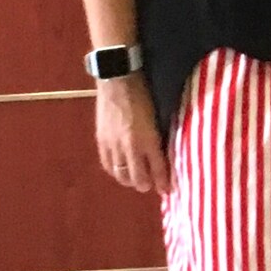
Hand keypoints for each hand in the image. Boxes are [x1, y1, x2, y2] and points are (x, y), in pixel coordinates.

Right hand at [95, 72, 172, 194]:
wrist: (118, 80)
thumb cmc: (144, 94)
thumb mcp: (158, 117)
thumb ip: (160, 138)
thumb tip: (164, 156)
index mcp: (149, 139)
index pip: (158, 170)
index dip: (164, 184)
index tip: (168, 190)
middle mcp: (131, 147)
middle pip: (138, 179)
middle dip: (147, 185)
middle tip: (152, 183)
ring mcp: (114, 145)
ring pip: (122, 176)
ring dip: (131, 180)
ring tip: (137, 178)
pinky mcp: (102, 141)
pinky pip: (108, 165)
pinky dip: (116, 172)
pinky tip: (121, 169)